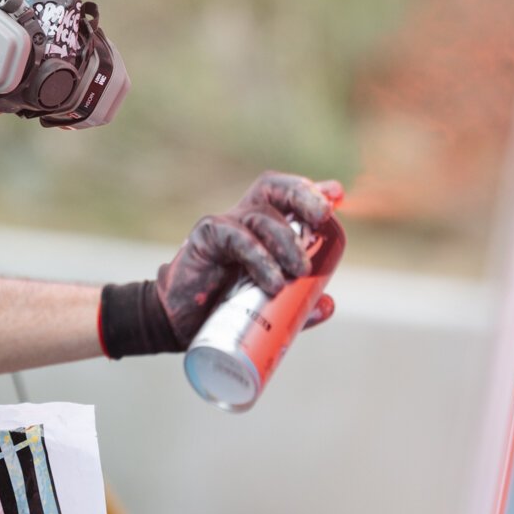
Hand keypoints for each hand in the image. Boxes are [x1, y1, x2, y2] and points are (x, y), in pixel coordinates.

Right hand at [99, 172, 341, 356]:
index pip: (287, 196)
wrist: (177, 324)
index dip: (311, 191)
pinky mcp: (205, 237)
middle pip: (275, 189)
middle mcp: (244, 218)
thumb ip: (298, 305)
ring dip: (287, 241)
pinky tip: (272, 281)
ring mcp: (224, 225)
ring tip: (299, 271)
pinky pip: (236, 238)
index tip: (336, 195)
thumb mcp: (268, 308)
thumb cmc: (222, 310)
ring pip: (262, 215)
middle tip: (323, 216)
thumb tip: (329, 304)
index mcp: (262, 228)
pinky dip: (259, 257)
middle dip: (304, 195)